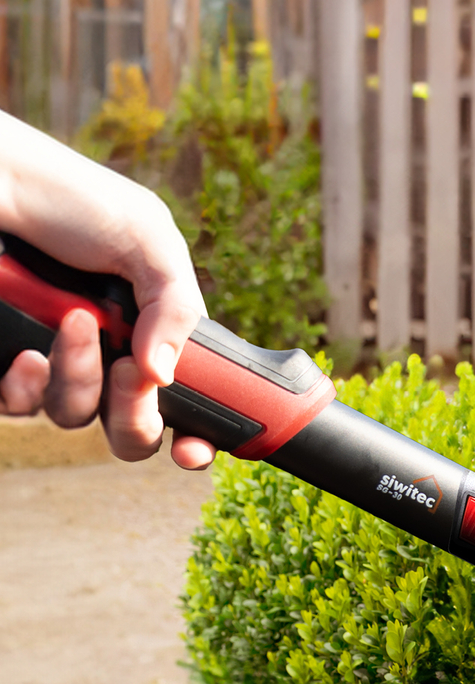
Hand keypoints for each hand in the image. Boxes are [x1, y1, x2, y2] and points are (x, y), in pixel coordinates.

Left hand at [0, 111, 215, 469]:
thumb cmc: (72, 199)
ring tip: (72, 321)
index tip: (191, 450)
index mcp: (152, 337)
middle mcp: (106, 358)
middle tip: (128, 373)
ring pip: (75, 417)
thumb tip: (164, 376)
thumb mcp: (151, 242)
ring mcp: (55, 364)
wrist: (1, 180)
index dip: (194, 439)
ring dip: (79, 379)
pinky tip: (28, 353)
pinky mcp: (8, 364)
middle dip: (135, 419)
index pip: (183, 408)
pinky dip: (26, 389)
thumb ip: (178, 310)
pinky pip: (21, 409)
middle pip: (131, 433)